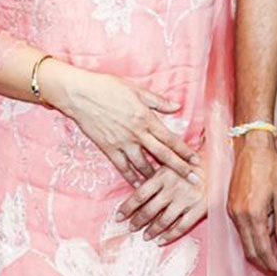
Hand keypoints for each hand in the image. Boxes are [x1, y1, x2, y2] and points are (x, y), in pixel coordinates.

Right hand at [40, 62, 200, 186]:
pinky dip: (132, 178)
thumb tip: (177, 107)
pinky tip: (139, 186)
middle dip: (180, 169)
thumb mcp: (135, 89)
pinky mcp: (109, 148)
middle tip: (193, 180)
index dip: (185, 151)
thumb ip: (157, 101)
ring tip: (168, 188)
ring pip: (144, 165)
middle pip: (163, 155)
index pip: (170, 139)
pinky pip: (123, 168)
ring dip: (157, 177)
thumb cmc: (107, 87)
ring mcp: (122, 143)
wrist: (80, 94)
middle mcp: (137, 133)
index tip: (197, 161)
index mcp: (146, 118)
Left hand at [118, 167, 206, 244]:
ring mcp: (185, 200)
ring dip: (151, 230)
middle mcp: (172, 189)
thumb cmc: (189, 163)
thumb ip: (155, 176)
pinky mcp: (198, 209)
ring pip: (163, 221)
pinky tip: (161, 241)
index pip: (139, 195)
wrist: (217, 164)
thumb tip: (135, 189)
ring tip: (145, 236)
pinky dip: (169, 236)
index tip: (119, 217)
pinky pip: (181, 227)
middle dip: (137, 221)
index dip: (127, 208)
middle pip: (149, 210)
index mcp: (162, 176)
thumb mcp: (170, 164)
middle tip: (130, 228)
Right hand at [227, 130, 276, 275]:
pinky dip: (251, 240)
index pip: (262, 249)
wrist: (251, 147)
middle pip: (250, 250)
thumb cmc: (269, 168)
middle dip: (264, 264)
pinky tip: (264, 239)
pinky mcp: (230, 206)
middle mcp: (238, 215)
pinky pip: (240, 230)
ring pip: (244, 242)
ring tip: (274, 259)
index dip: (273, 265)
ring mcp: (232, 211)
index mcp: (253, 214)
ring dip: (258, 253)